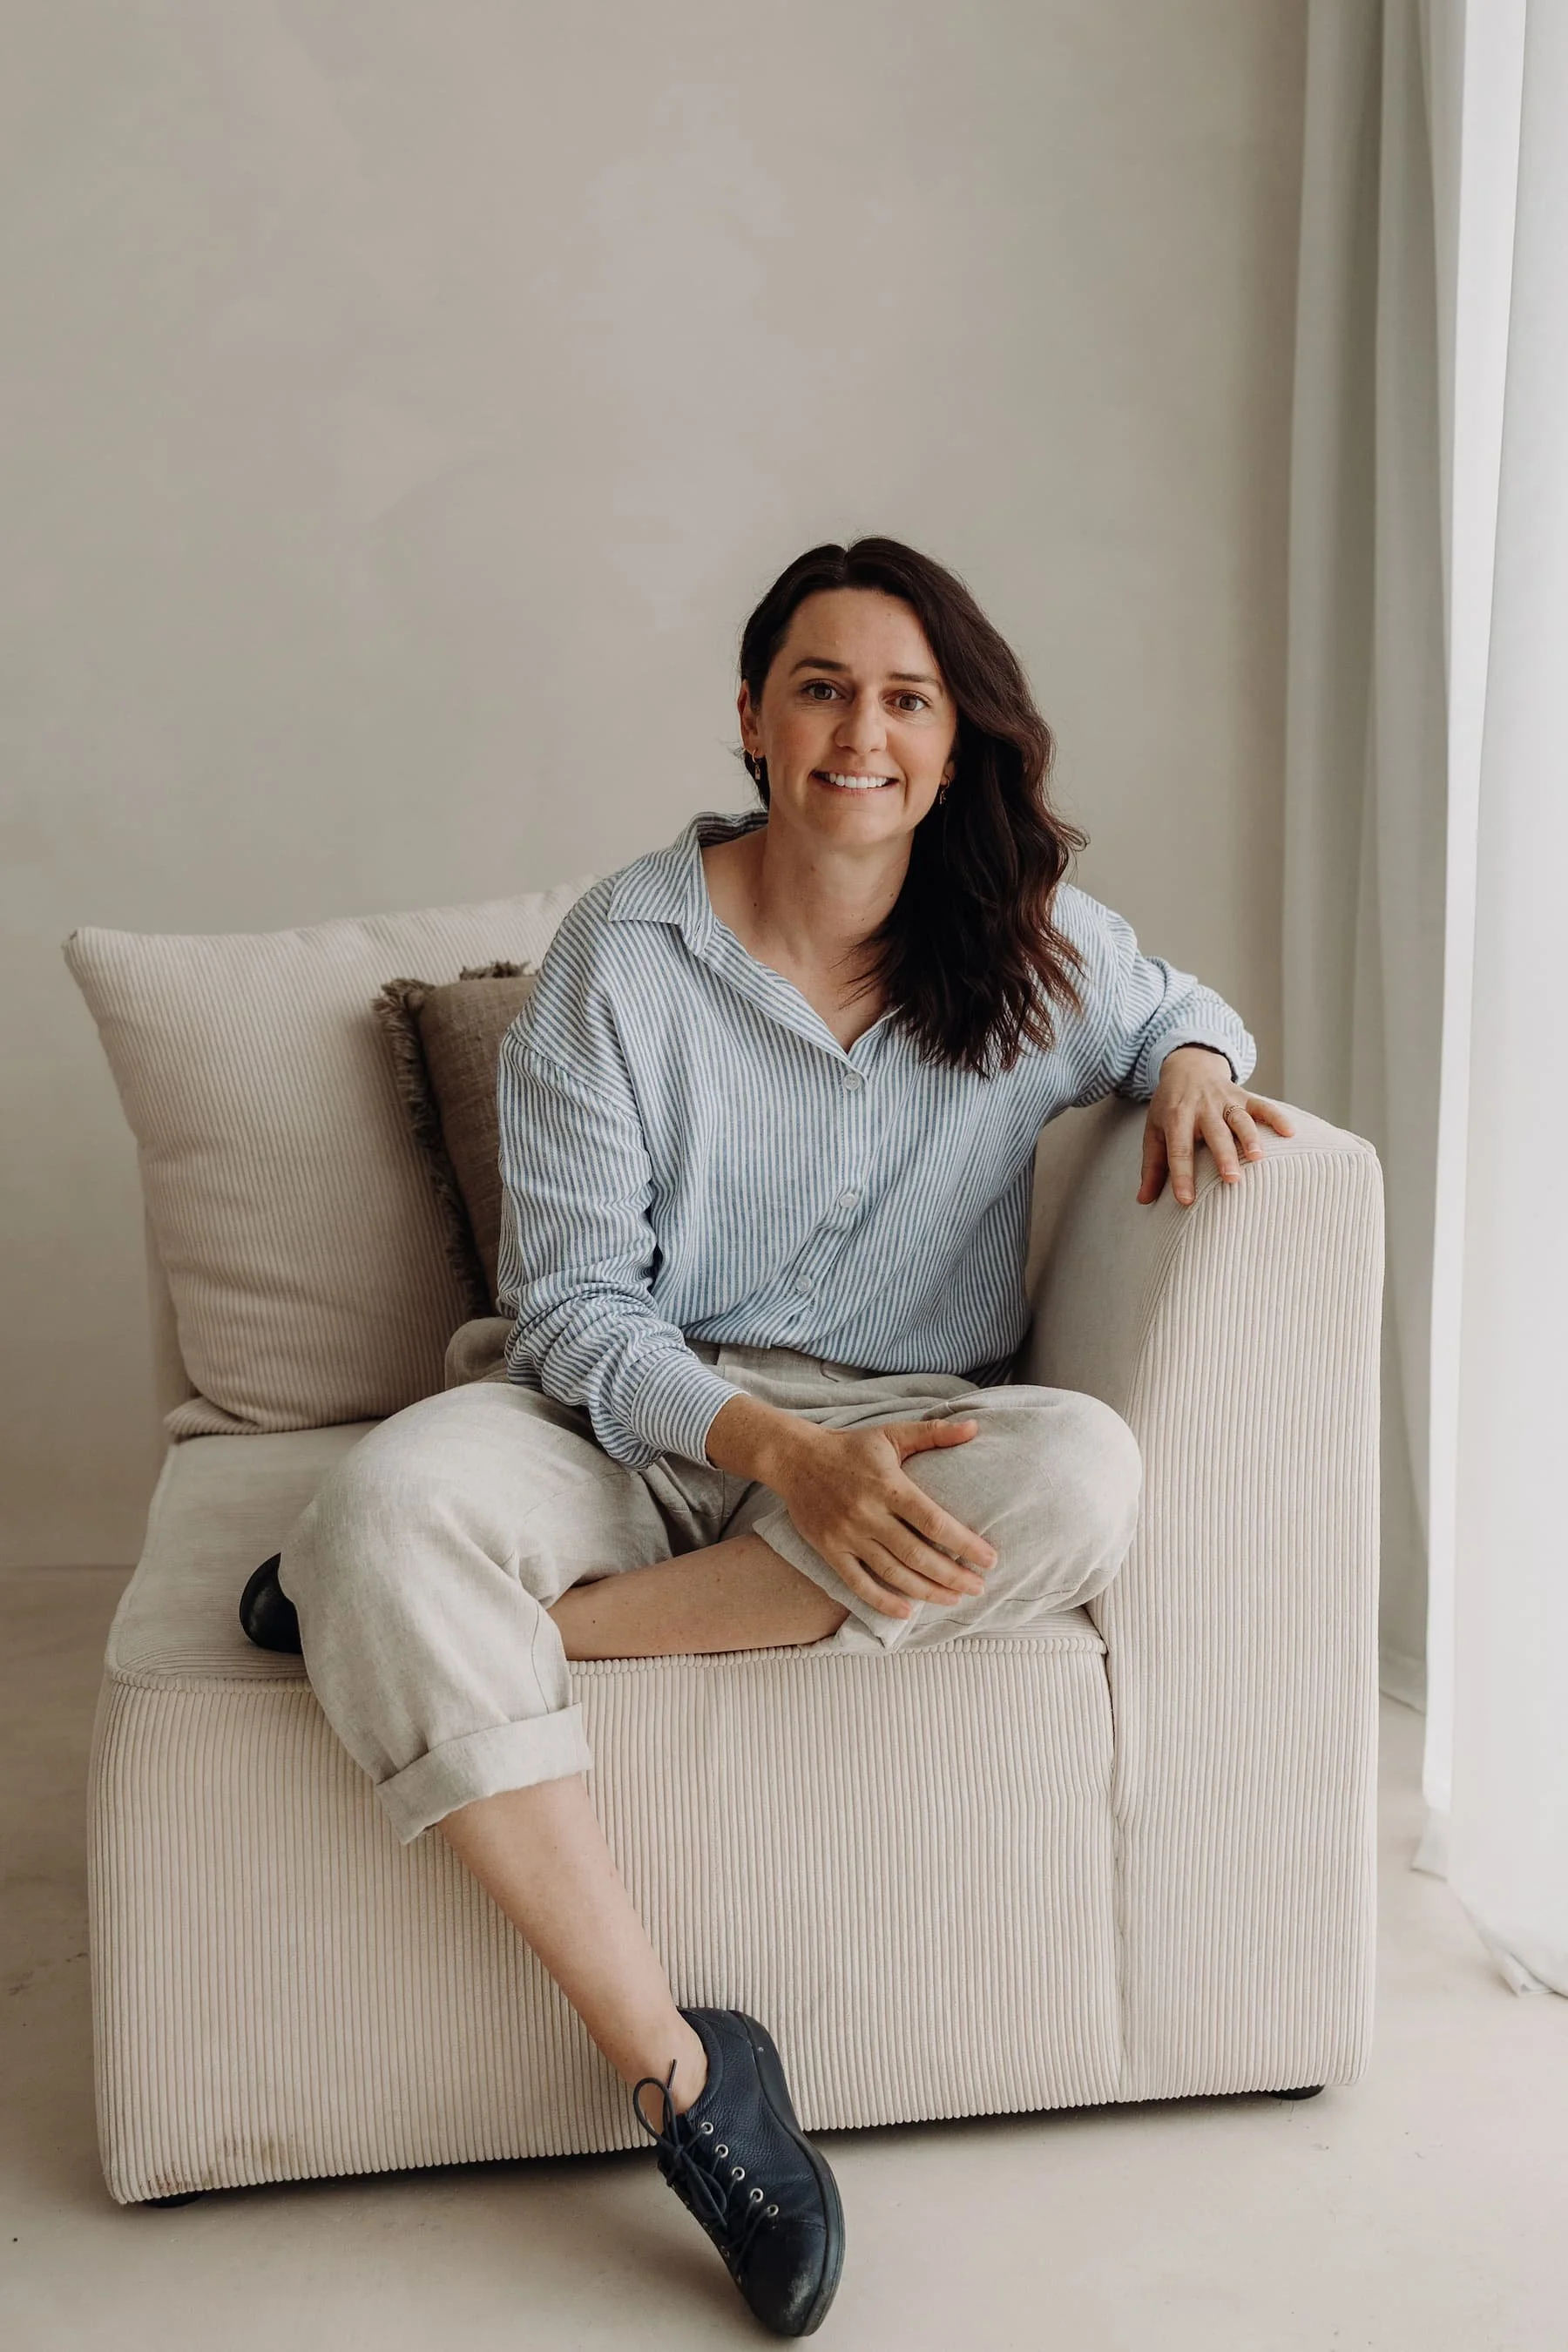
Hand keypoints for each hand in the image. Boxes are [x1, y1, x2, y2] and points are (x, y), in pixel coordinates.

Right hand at [770, 1417, 997, 1621]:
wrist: (794, 1458)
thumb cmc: (850, 1447)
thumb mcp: (892, 1433)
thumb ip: (935, 1433)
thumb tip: (975, 1427)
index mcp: (888, 1485)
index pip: (934, 1522)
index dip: (964, 1544)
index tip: (989, 1559)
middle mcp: (868, 1513)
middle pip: (918, 1554)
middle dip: (953, 1575)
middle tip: (979, 1588)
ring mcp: (847, 1534)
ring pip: (893, 1572)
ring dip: (926, 1591)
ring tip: (954, 1599)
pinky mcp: (829, 1549)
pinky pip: (857, 1583)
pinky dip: (882, 1601)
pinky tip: (907, 1612)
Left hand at [1139, 1046, 1294, 1208]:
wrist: (1188, 1067)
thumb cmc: (1170, 1108)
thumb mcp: (1154, 1132)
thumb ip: (1152, 1167)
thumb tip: (1143, 1200)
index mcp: (1176, 1118)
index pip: (1178, 1150)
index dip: (1181, 1176)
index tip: (1186, 1201)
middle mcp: (1201, 1108)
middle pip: (1213, 1133)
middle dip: (1223, 1155)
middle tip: (1232, 1179)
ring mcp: (1224, 1100)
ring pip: (1239, 1118)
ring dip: (1250, 1137)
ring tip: (1259, 1157)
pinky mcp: (1244, 1096)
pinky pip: (1263, 1105)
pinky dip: (1276, 1117)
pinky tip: (1288, 1133)